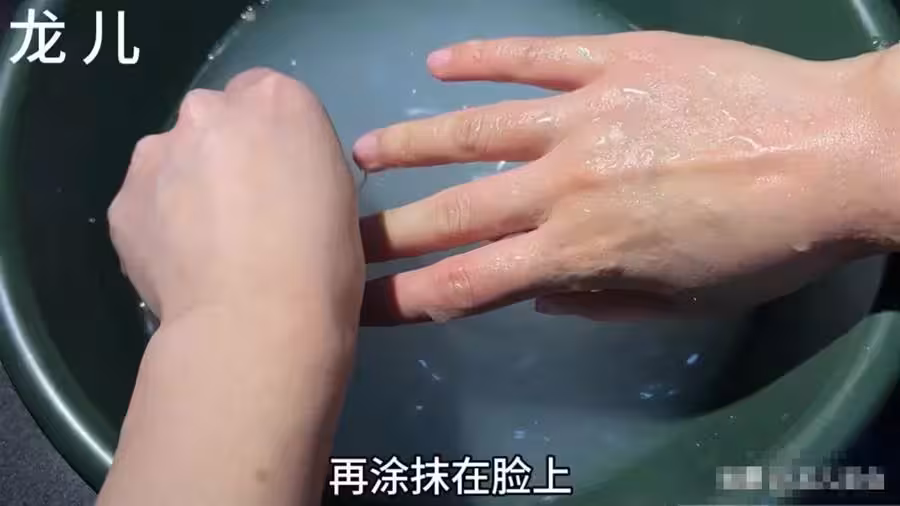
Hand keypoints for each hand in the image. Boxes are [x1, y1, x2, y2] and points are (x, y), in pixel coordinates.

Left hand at [103, 69, 363, 505]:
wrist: (258, 323)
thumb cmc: (324, 262)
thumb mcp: (337, 193)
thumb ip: (296, 161)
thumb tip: (267, 176)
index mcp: (279, 100)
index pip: (266, 96)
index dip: (271, 139)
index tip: (278, 179)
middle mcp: (210, 109)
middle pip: (213, 119)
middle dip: (222, 154)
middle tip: (242, 214)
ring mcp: (158, 152)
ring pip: (171, 158)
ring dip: (185, 186)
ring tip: (206, 246)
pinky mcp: (124, 199)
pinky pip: (145, 203)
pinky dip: (159, 225)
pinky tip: (182, 265)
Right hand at [354, 32, 899, 323]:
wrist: (840, 152)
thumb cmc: (768, 244)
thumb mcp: (681, 303)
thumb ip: (596, 301)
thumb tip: (538, 291)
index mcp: (580, 250)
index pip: (470, 283)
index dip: (407, 301)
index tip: (362, 304)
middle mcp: (564, 183)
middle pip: (455, 212)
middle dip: (387, 231)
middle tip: (336, 235)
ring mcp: (584, 114)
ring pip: (476, 128)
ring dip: (414, 143)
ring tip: (367, 149)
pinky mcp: (614, 61)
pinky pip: (533, 57)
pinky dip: (482, 59)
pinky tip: (439, 63)